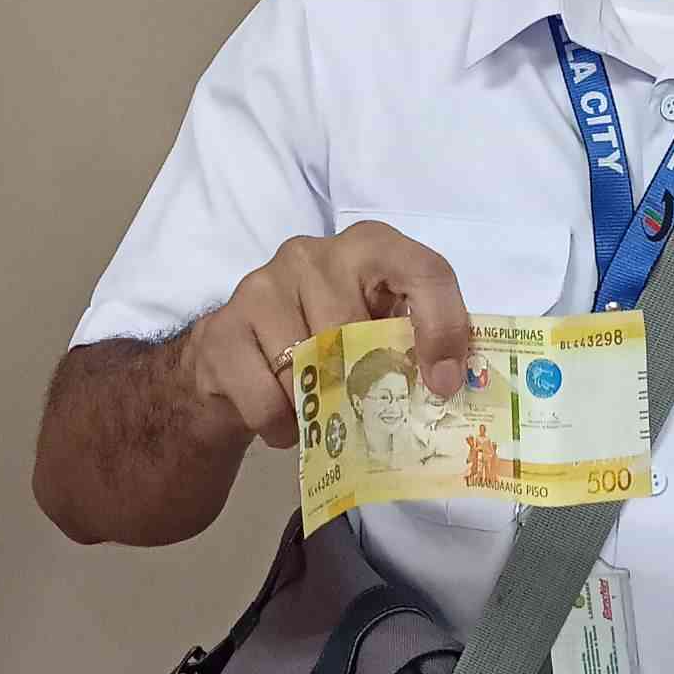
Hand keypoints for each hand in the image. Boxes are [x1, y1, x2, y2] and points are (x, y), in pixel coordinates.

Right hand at [186, 222, 470, 449]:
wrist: (229, 367)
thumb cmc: (324, 348)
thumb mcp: (376, 336)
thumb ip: (414, 346)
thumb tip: (451, 387)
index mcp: (369, 248)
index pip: (422, 269)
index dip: (442, 326)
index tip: (442, 384)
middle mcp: (312, 254)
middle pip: (357, 330)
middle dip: (367, 384)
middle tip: (368, 412)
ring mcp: (261, 286)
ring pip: (309, 367)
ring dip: (320, 409)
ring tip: (319, 415)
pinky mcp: (222, 329)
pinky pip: (267, 399)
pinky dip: (282, 425)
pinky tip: (284, 421)